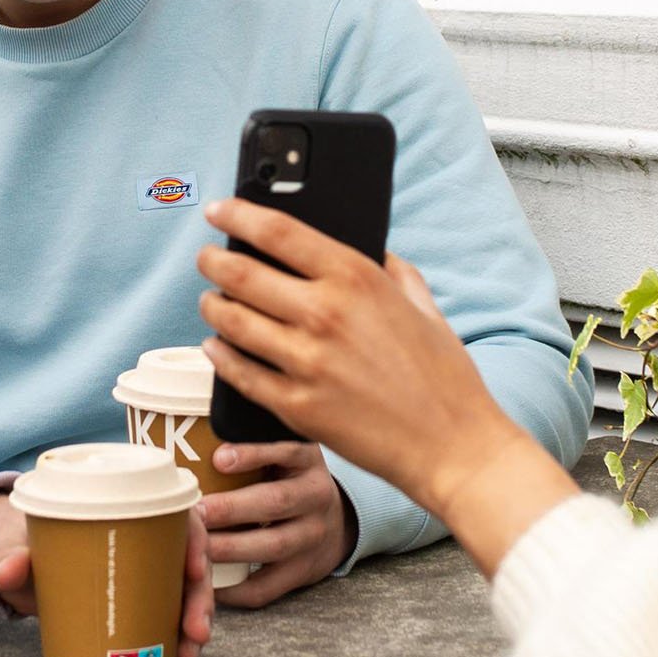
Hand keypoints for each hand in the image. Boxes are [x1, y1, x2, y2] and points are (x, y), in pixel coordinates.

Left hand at [0, 490, 217, 656]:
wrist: (1, 559)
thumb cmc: (11, 538)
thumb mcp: (8, 542)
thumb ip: (10, 554)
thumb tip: (8, 572)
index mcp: (121, 508)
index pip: (176, 515)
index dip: (194, 540)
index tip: (195, 571)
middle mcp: (140, 538)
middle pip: (187, 560)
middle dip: (199, 597)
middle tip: (195, 630)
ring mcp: (138, 571)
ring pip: (183, 592)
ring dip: (193, 623)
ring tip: (188, 655)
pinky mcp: (131, 599)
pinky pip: (166, 615)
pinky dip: (176, 638)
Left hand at [196, 199, 574, 572]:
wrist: (451, 445)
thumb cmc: (444, 376)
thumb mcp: (423, 305)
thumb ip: (392, 270)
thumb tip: (368, 248)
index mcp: (356, 278)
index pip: (277, 231)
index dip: (237, 216)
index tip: (218, 211)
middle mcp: (324, 314)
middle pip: (240, 274)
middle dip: (212, 262)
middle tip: (205, 258)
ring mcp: (306, 362)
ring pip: (231, 322)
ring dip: (211, 306)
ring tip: (209, 301)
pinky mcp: (295, 405)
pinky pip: (239, 373)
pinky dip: (219, 356)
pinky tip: (215, 346)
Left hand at [199, 441, 354, 606]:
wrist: (337, 523)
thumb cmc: (290, 480)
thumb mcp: (285, 454)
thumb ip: (253, 444)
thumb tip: (192, 431)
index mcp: (308, 462)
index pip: (287, 451)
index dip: (254, 454)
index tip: (218, 458)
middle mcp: (316, 498)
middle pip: (276, 503)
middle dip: (230, 508)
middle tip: (194, 511)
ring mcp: (312, 538)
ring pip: (272, 546)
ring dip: (229, 547)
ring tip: (195, 546)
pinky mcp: (302, 572)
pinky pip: (268, 586)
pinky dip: (235, 588)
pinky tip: (208, 583)